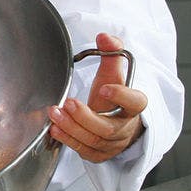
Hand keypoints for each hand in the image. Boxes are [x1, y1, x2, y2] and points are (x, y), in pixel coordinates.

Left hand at [48, 33, 147, 162]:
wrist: (114, 123)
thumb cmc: (110, 97)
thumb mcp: (112, 74)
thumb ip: (111, 53)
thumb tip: (104, 36)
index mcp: (132, 107)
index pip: (135, 103)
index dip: (122, 97)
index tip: (104, 88)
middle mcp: (123, 128)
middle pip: (108, 128)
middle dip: (86, 117)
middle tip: (69, 103)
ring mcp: (111, 145)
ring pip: (93, 141)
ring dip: (71, 127)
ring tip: (54, 113)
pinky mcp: (97, 155)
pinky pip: (82, 150)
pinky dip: (67, 140)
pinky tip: (54, 128)